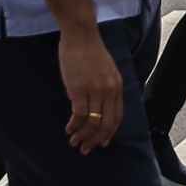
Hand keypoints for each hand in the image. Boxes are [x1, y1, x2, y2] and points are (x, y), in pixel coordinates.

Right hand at [57, 25, 124, 152]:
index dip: (109, 132)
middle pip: (106, 123)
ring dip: (83, 136)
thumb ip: (106, 87)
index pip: (117, 116)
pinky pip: (79, 115)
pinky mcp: (79, 90)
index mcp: (117, 87)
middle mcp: (109, 91)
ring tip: (75, 143)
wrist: (81, 35)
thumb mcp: (107, 70)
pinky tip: (69, 129)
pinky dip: (74, 126)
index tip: (102, 142)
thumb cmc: (91, 51)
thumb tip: (100, 106)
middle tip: (86, 149)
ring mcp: (95, 91)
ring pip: (92, 122)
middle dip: (96, 140)